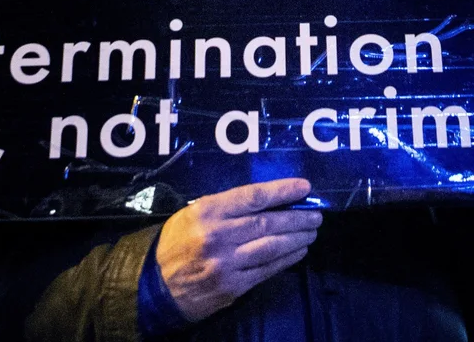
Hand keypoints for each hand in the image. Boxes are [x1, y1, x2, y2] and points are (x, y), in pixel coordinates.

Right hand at [155, 178, 321, 321]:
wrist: (156, 285)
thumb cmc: (176, 242)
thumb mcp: (193, 213)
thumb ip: (225, 207)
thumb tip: (266, 200)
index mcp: (207, 212)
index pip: (253, 197)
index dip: (282, 191)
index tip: (304, 187)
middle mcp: (218, 236)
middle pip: (268, 223)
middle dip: (298, 218)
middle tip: (316, 214)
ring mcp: (227, 264)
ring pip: (272, 247)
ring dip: (297, 239)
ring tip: (311, 231)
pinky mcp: (233, 286)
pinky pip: (267, 270)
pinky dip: (286, 259)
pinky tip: (298, 252)